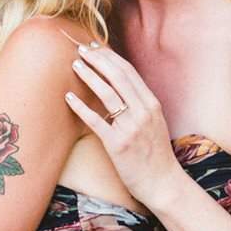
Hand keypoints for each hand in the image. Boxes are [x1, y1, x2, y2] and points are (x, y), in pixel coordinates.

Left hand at [63, 43, 183, 204]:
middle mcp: (143, 111)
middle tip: (81, 49)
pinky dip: (81, 107)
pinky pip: (96, 121)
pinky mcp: (118, 145)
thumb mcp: (154, 123)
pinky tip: (68, 97)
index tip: (95, 47)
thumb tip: (121, 86)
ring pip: (108, 94)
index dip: (110, 56)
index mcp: (152, 104)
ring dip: (90, 76)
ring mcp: (131, 128)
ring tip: (75, 65)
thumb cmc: (156, 154)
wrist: (163, 183)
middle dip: (98, 59)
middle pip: (118, 77)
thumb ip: (140, 104)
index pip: (129, 72)